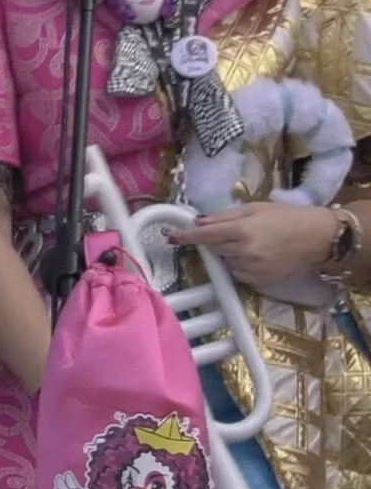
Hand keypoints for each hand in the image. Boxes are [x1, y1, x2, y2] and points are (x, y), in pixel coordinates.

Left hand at [168, 202, 336, 287]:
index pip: (204, 235)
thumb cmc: (285, 217)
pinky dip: (239, 266)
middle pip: (213, 249)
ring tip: (251, 243)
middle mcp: (244, 250)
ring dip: (229, 253)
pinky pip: (237, 274)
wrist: (317, 237)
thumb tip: (197, 221)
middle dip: (216, 241)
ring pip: (225, 262)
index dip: (186, 237)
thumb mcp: (254, 208)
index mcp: (242, 229)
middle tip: (235, 232)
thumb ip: (224, 216)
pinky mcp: (260, 280)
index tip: (170, 238)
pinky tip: (255, 256)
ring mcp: (252, 268)